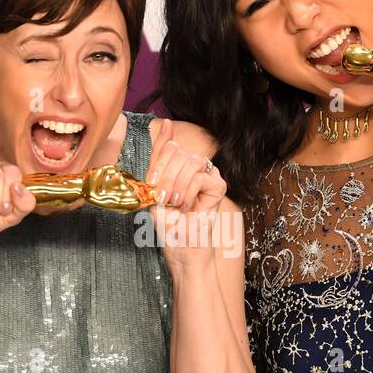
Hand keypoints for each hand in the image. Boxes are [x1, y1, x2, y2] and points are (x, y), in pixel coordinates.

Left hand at [146, 119, 226, 270]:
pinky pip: (201, 176)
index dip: (160, 153)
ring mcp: (208, 176)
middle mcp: (194, 169)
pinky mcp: (218, 187)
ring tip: (174, 203)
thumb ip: (158, 160)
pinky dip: (189, 192)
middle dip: (165, 175)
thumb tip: (165, 125)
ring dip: (176, 184)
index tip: (156, 164)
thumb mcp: (154, 188)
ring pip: (190, 161)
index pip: (169, 146)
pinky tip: (187, 206)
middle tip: (162, 198)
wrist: (181, 246)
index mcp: (177, 167)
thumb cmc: (168, 224)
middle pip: (178, 152)